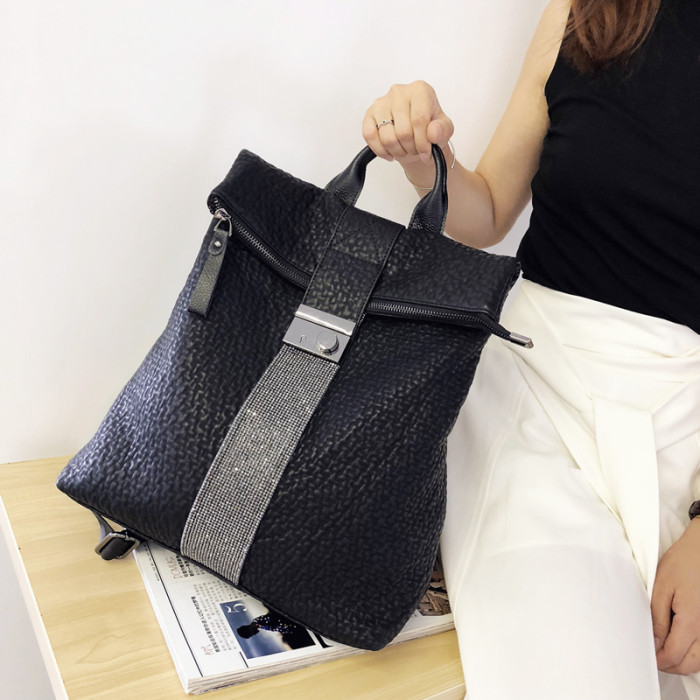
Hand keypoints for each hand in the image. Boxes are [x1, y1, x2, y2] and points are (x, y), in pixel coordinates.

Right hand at [362, 81, 453, 165]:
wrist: (415, 133)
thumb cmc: (428, 128)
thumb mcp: (444, 129)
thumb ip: (443, 130)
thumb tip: (433, 132)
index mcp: (420, 90)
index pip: (419, 120)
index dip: (423, 142)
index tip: (426, 153)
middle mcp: (399, 92)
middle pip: (403, 131)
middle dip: (411, 148)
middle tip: (415, 150)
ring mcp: (382, 103)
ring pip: (387, 137)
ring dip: (397, 151)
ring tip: (404, 150)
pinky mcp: (369, 114)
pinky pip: (370, 136)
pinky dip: (381, 150)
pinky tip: (390, 152)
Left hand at [652, 517, 699, 674]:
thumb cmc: (682, 564)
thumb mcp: (662, 588)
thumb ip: (658, 618)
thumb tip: (654, 643)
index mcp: (691, 620)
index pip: (674, 655)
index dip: (658, 660)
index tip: (646, 656)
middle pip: (690, 664)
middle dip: (671, 666)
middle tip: (654, 657)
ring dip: (684, 662)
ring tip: (665, 651)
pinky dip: (695, 653)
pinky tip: (681, 644)